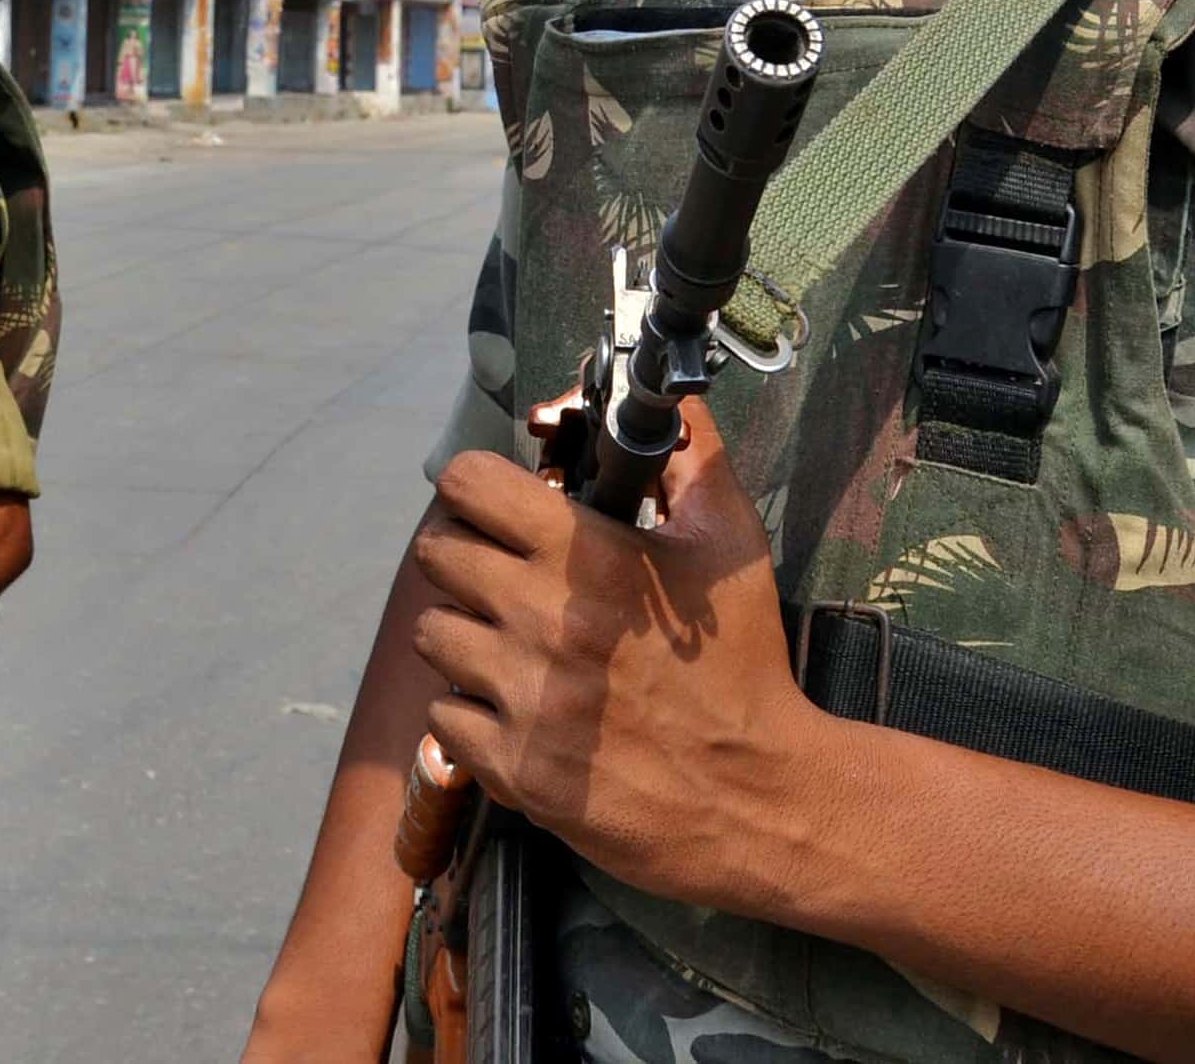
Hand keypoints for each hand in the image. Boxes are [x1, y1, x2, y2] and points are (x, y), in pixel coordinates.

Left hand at [409, 402, 824, 912]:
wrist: (761, 799)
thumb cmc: (743, 665)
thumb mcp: (731, 545)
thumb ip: (691, 458)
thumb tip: (662, 396)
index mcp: (586, 557)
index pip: (467, 483)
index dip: (476, 488)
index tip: (498, 509)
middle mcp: (542, 620)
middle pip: (437, 554)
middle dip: (467, 558)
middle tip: (505, 579)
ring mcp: (524, 697)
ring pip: (433, 634)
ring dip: (464, 636)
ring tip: (513, 649)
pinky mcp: (513, 767)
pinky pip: (443, 716)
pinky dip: (471, 714)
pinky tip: (519, 711)